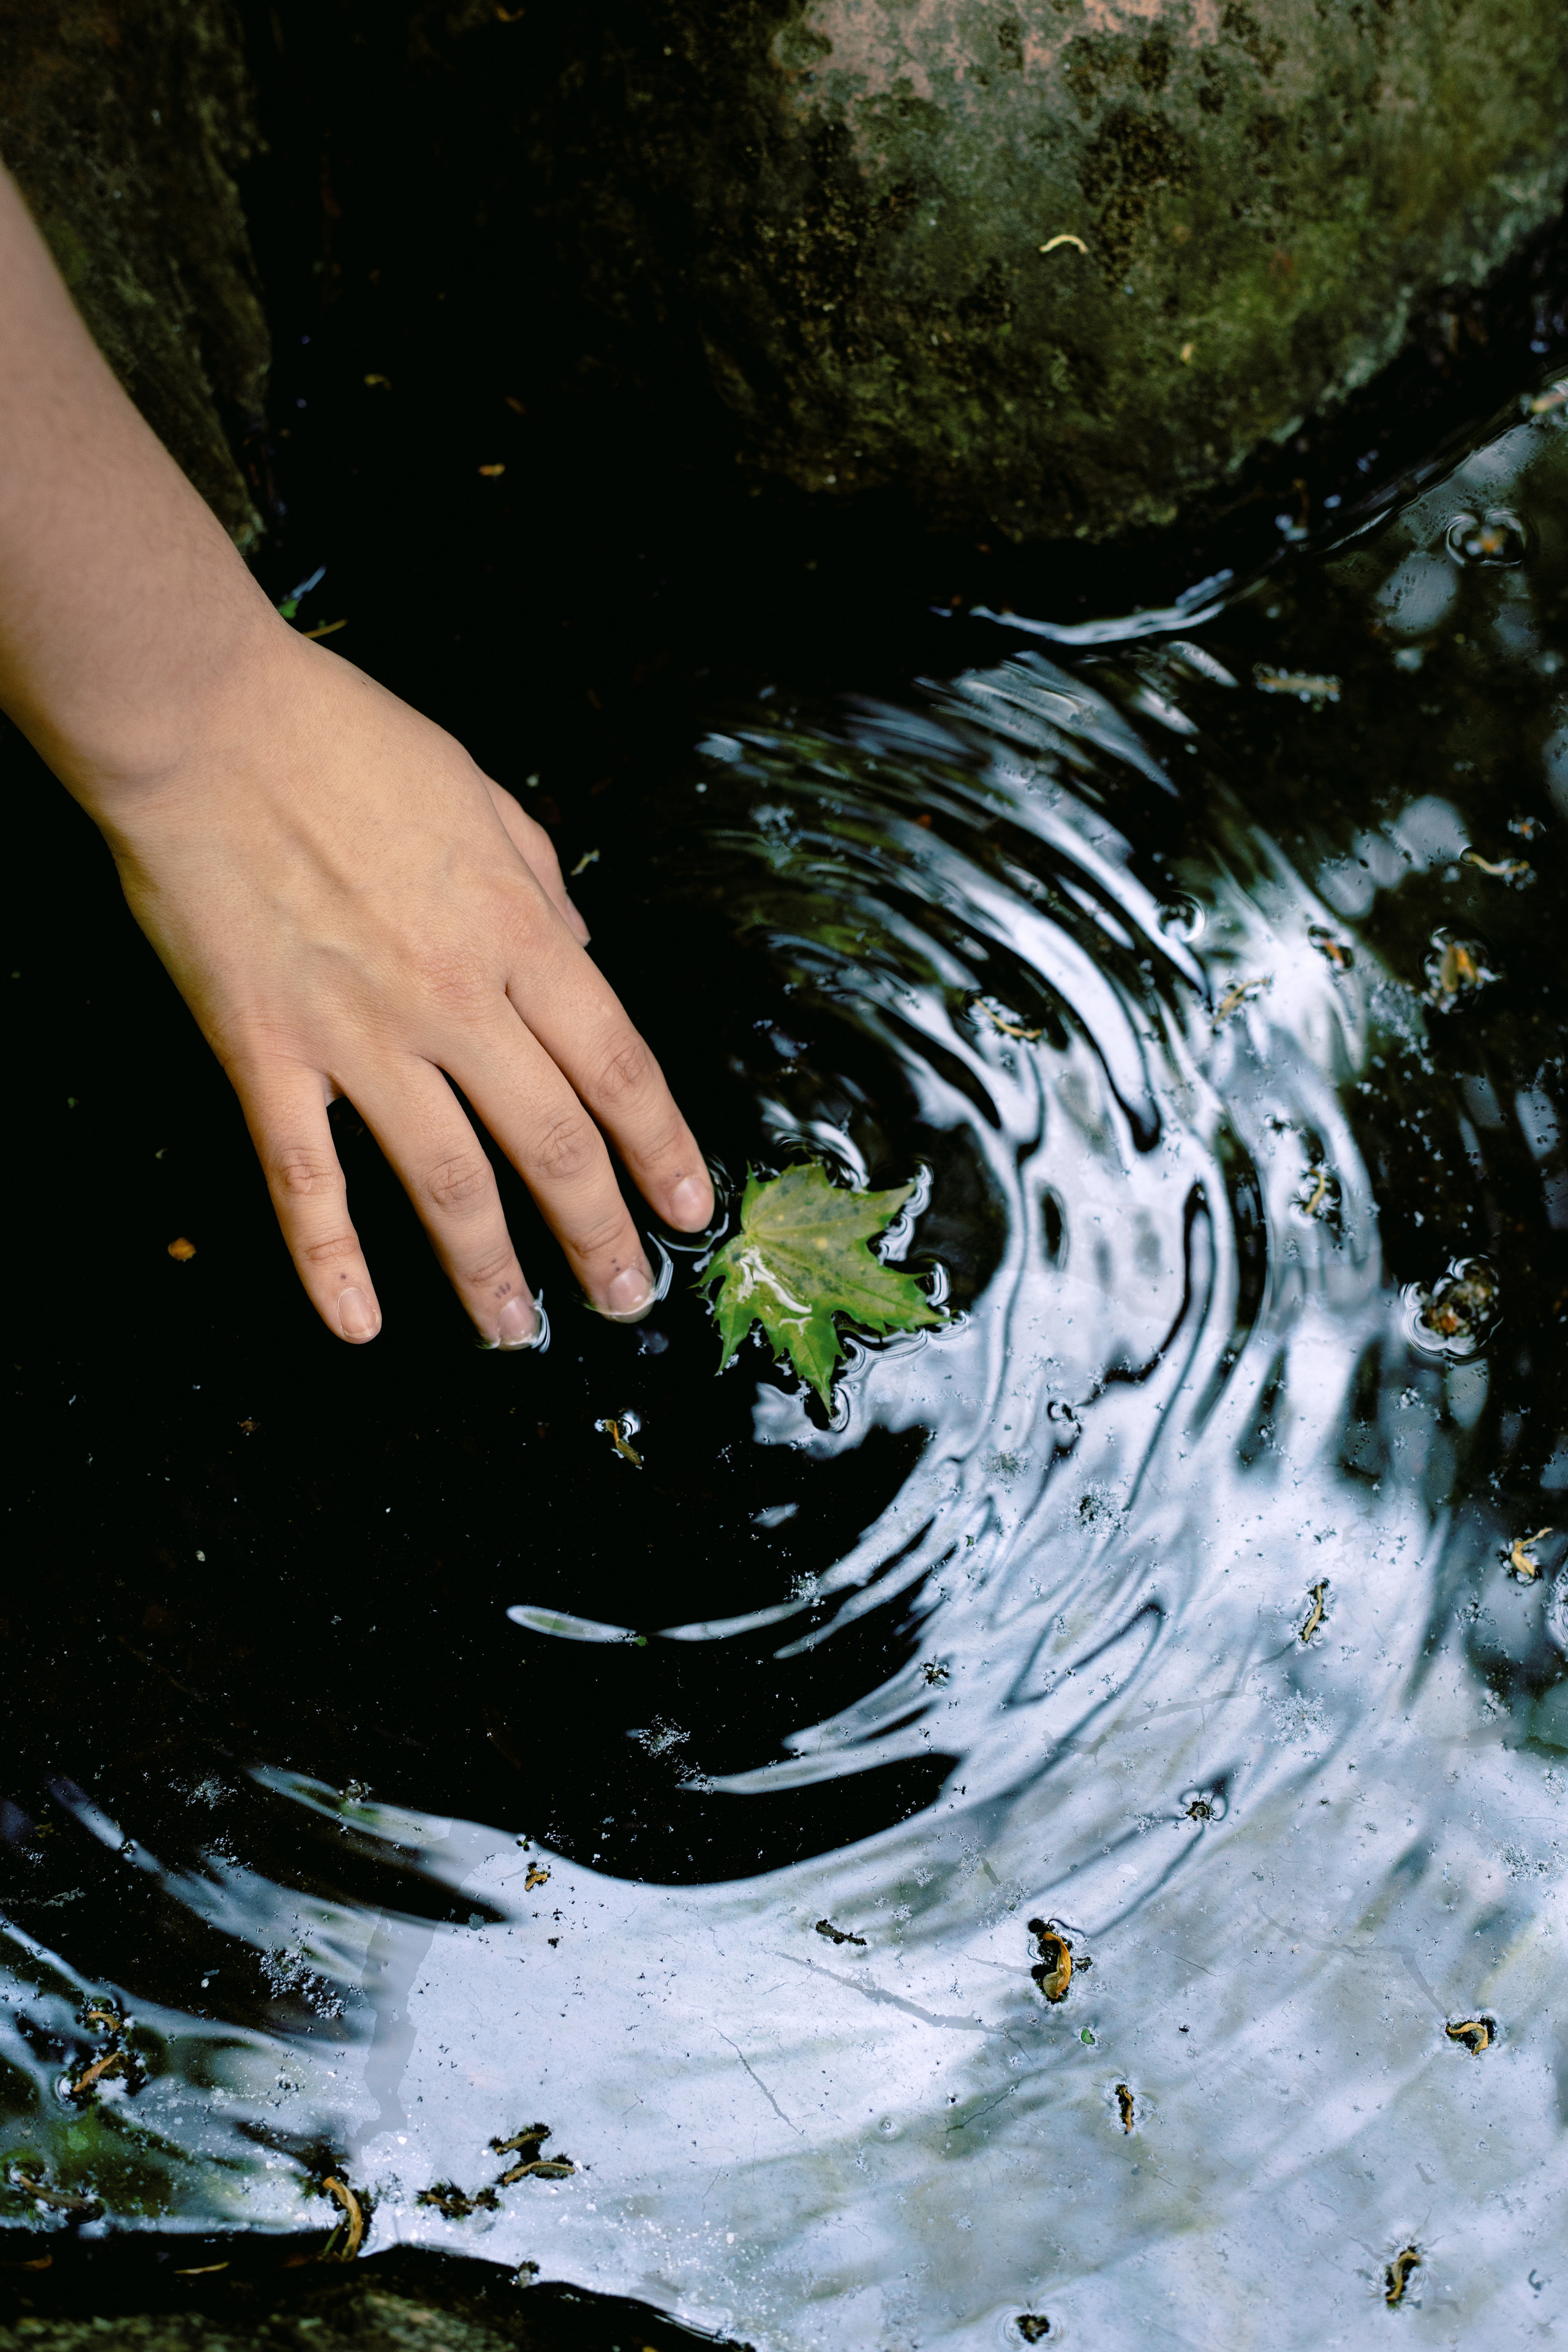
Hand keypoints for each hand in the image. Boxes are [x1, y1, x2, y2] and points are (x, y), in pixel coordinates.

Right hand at [96, 623, 712, 1344]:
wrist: (207, 722)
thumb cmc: (344, 740)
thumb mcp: (483, 797)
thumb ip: (541, 885)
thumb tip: (583, 953)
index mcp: (518, 931)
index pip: (619, 1066)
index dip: (663, 1149)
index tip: (689, 1210)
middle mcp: (456, 997)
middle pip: (553, 1141)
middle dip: (598, 1233)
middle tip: (624, 1299)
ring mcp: (359, 1033)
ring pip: (446, 1180)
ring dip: (487, 1270)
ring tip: (515, 1333)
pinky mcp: (267, 1051)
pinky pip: (305, 1177)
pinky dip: (329, 1258)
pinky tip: (357, 1324)